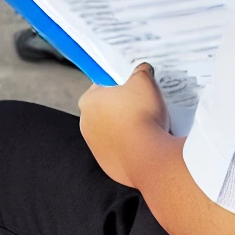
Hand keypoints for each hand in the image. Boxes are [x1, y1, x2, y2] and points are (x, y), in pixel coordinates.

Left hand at [78, 63, 171, 187]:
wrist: (147, 157)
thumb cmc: (141, 115)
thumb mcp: (144, 81)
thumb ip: (141, 71)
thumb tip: (143, 69)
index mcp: (88, 101)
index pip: (102, 86)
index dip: (119, 85)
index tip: (134, 88)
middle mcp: (85, 124)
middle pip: (107, 110)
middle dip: (124, 107)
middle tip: (144, 106)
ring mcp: (95, 147)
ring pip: (114, 132)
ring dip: (128, 129)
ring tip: (149, 126)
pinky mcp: (107, 165)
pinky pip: (121, 151)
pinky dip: (132, 148)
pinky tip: (147, 144)